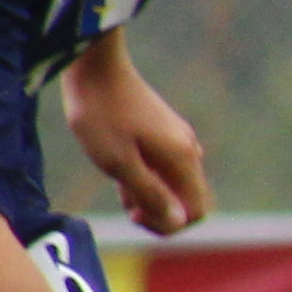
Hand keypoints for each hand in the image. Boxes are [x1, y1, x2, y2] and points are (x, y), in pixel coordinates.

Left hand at [64, 45, 212, 232]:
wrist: (95, 67)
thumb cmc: (101, 117)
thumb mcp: (119, 163)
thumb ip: (150, 195)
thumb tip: (177, 221)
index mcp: (182, 160)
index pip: (196, 211)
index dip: (168, 224)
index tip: (134, 213)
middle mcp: (188, 150)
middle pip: (188, 200)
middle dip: (158, 211)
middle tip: (124, 201)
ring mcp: (178, 139)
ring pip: (174, 184)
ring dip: (149, 193)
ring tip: (116, 180)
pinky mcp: (164, 131)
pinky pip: (165, 167)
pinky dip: (146, 176)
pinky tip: (120, 165)